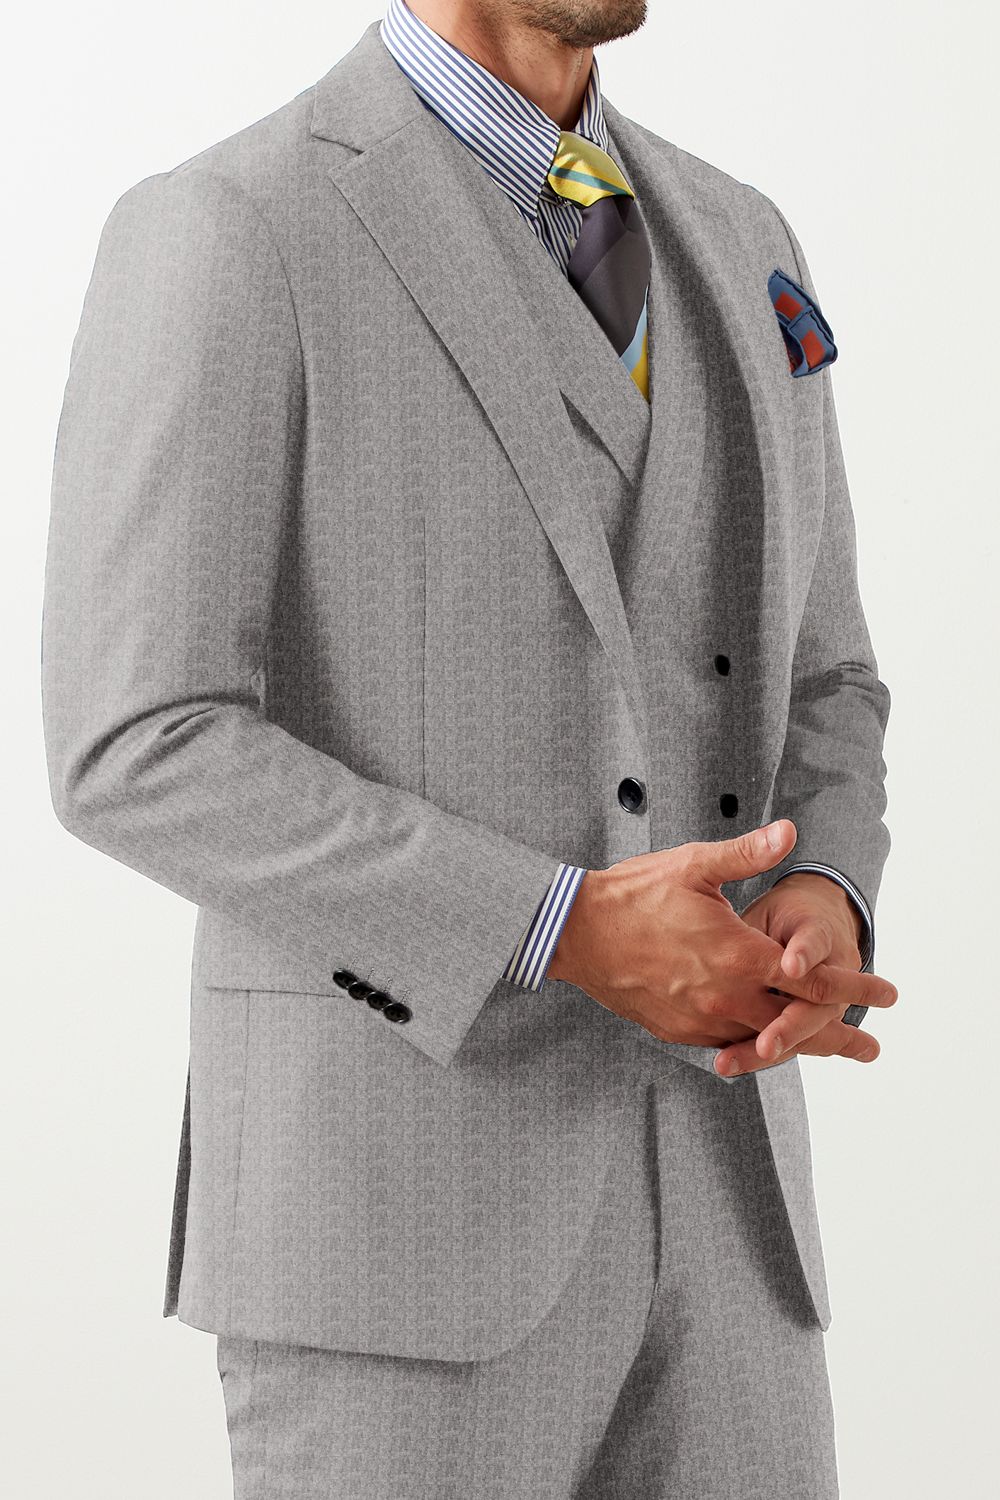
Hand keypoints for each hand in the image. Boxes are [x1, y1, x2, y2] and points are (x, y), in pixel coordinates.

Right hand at [548, 819, 896, 1051]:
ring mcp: (701, 1020)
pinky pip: (727, 1044)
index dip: (855, 986)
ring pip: (764, 1041)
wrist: (576, 933)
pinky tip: (764, 1040)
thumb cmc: (634, 894)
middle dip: (840, 1035)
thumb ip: (747, 853)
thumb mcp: (694, 866)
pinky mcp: (678, 1032)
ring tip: (829, 1052)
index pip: (813, 978)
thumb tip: (791, 832)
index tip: (888, 993)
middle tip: (872, 1047)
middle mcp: (726, 996)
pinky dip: (753, 1044)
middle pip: (798, 1024)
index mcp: (739, 955)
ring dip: (798, 1046)